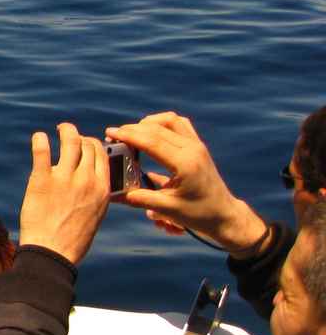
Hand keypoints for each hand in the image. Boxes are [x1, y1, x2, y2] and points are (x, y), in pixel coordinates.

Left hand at [18, 123, 108, 265]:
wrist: (52, 252)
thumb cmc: (74, 238)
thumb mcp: (96, 213)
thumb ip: (96, 192)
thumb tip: (91, 175)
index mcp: (102, 187)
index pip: (101, 153)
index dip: (93, 143)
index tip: (86, 142)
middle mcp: (86, 179)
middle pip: (86, 144)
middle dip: (78, 135)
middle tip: (69, 133)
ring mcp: (64, 178)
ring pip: (69, 141)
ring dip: (65, 130)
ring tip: (58, 129)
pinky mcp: (41, 179)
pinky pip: (42, 151)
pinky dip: (40, 140)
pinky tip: (39, 137)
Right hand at [105, 112, 266, 253]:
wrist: (224, 214)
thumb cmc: (198, 214)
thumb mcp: (167, 209)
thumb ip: (139, 198)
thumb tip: (113, 194)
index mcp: (185, 163)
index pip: (151, 141)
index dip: (128, 135)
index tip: (110, 133)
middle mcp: (192, 149)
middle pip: (157, 128)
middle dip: (132, 129)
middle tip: (115, 135)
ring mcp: (197, 145)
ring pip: (170, 120)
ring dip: (148, 123)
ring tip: (132, 133)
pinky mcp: (198, 145)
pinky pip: (179, 124)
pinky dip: (162, 123)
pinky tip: (151, 132)